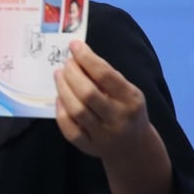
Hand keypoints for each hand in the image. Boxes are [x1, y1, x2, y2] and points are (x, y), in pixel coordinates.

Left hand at [54, 40, 154, 163]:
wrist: (134, 147)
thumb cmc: (127, 110)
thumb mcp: (128, 91)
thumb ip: (107, 77)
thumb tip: (79, 55)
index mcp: (131, 100)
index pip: (105, 76)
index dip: (87, 58)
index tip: (74, 45)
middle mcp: (118, 118)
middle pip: (88, 93)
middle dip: (72, 74)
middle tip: (66, 63)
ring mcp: (103, 135)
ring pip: (77, 111)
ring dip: (63, 89)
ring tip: (59, 75)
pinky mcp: (89, 147)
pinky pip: (69, 129)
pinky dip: (61, 111)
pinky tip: (59, 98)